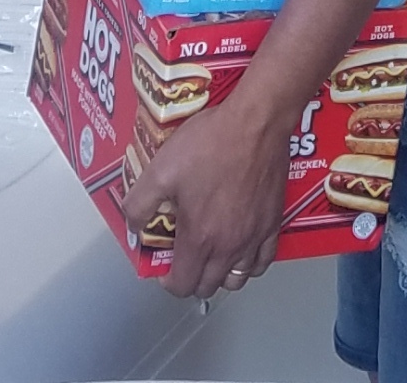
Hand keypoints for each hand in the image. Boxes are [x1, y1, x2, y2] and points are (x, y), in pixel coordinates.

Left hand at [124, 93, 288, 300]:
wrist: (255, 121)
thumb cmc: (211, 143)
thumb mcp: (161, 169)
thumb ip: (139, 204)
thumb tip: (133, 226)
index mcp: (199, 238)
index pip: (182, 285)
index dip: (168, 280)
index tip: (165, 263)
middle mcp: (229, 246)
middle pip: (209, 286)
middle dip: (192, 278)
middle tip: (185, 254)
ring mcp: (254, 236)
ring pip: (238, 278)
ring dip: (221, 274)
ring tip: (212, 253)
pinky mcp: (273, 221)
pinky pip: (264, 260)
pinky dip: (250, 263)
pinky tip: (243, 247)